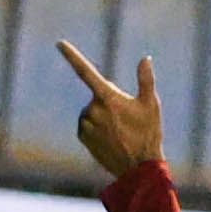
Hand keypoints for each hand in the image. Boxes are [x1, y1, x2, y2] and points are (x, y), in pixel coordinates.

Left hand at [56, 42, 166, 178]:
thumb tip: (145, 58)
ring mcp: (86, 124)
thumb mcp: (151, 105)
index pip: (86, 71)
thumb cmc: (148, 134)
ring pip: (91, 111)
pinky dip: (96, 128)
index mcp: (108, 97)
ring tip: (120, 131)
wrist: (138, 168)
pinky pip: (87, 125)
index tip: (59, 43)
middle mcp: (93, 109)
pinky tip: (111, 138)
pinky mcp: (83, 137)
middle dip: (109, 102)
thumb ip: (146, 80)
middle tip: (127, 119)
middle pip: (97, 97)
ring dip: (102, 116)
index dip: (72, 56)